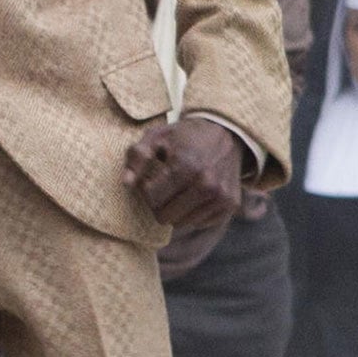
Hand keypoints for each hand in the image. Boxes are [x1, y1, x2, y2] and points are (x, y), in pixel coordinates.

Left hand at [121, 119, 246, 230]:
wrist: (227, 133)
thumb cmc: (186, 135)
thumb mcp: (157, 136)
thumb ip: (137, 157)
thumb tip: (127, 183)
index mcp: (186, 166)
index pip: (152, 198)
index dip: (146, 189)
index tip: (151, 178)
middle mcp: (206, 184)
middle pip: (164, 216)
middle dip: (159, 203)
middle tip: (164, 187)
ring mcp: (221, 197)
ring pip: (181, 223)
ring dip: (176, 209)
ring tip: (179, 189)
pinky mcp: (230, 205)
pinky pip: (199, 223)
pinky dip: (193, 212)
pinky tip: (195, 194)